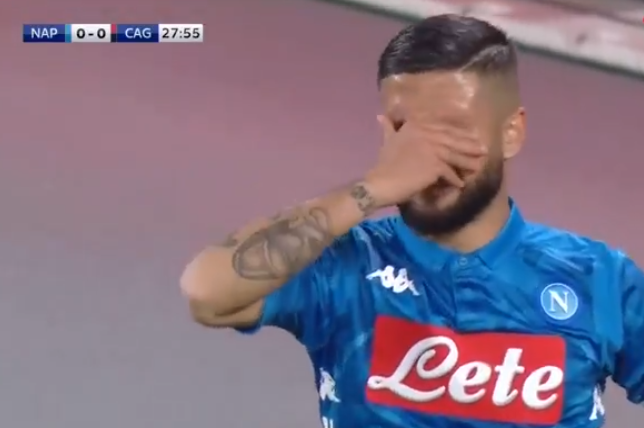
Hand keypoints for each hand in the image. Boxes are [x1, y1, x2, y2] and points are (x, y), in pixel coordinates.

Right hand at [364, 115, 485, 208]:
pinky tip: (461, 184)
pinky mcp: (435, 165)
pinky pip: (450, 173)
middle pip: (453, 140)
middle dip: (470, 145)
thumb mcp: (387, 141)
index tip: (472, 135)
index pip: (443, 128)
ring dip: (468, 162)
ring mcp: (432, 149)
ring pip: (455, 156)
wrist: (381, 183)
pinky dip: (455, 179)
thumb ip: (388, 128)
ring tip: (479, 167)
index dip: (459, 133)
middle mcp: (426, 133)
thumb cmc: (384, 164)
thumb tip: (380, 116)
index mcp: (416, 125)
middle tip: (484, 151)